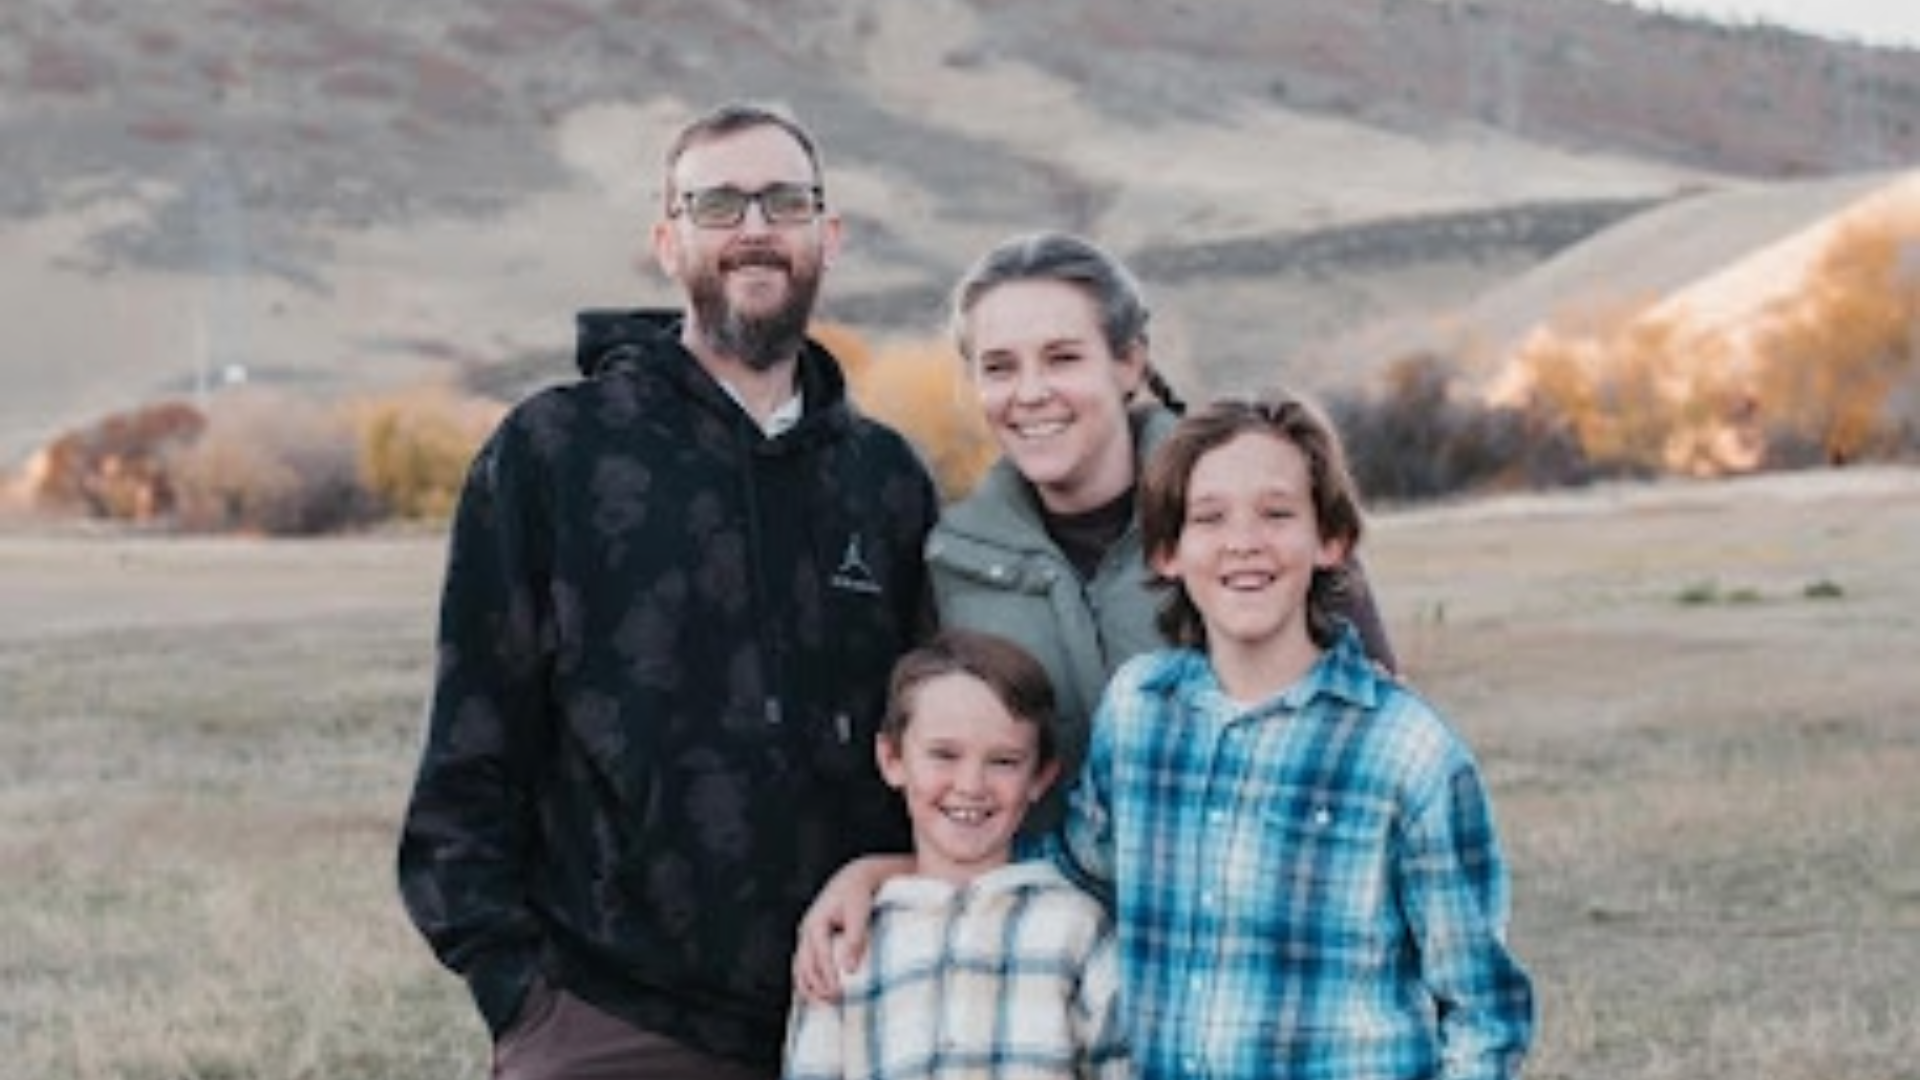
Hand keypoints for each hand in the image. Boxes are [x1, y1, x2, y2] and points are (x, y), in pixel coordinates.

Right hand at [792, 854, 911, 1000]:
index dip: (827, 977)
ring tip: (825, 1005)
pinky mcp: (811, 941)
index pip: (819, 956)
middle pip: (804, 965)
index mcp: (815, 922)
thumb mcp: (859, 912)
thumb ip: (854, 940)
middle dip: (816, 987)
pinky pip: (803, 965)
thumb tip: (849, 970)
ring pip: (800, 968)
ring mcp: (806, 936)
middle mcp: (806, 930)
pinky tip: (817, 995)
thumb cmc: (858, 893)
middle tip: (834, 1003)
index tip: (838, 994)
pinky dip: (808, 981)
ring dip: (809, 988)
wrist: (855, 877)